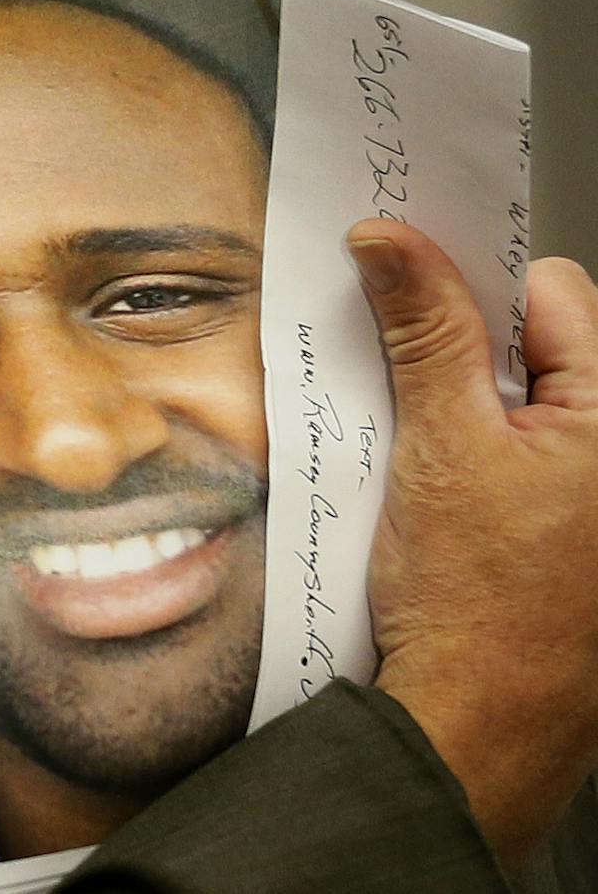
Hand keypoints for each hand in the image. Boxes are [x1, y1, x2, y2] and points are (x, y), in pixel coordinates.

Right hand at [347, 221, 597, 866]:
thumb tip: (393, 239)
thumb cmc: (480, 609)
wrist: (476, 731)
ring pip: (528, 391)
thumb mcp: (441, 441)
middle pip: (544, 338)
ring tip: (420, 432)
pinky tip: (435, 472)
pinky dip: (476, 439)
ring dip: (466, 391)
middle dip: (466, 339)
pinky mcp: (578, 526)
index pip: (552, 288)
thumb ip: (425, 328)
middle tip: (404, 366)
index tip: (407, 284)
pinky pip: (526, 444)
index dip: (474, 280)